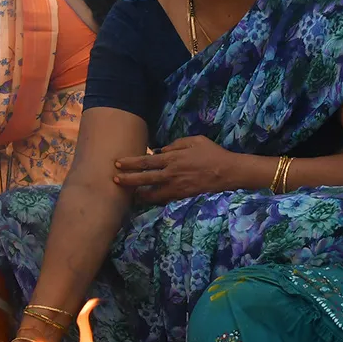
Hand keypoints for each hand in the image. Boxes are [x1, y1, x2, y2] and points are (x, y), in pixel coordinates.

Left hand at [114, 136, 240, 204]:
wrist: (227, 172)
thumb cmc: (212, 153)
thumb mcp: (193, 141)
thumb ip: (175, 144)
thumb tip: (159, 150)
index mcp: (172, 158)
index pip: (146, 161)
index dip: (130, 163)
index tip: (118, 163)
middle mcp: (171, 174)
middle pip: (144, 178)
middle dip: (127, 179)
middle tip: (115, 179)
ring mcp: (176, 187)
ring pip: (152, 193)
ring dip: (138, 194)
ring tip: (128, 194)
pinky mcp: (182, 196)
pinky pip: (164, 199)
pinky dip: (154, 200)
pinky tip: (146, 200)